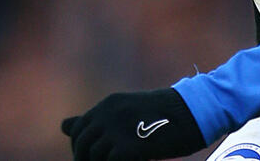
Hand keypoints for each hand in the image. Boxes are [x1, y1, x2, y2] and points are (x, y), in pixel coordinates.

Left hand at [61, 88, 205, 159]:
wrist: (196, 112)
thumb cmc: (166, 114)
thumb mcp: (128, 111)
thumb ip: (96, 120)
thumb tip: (63, 125)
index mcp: (107, 105)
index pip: (77, 131)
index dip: (82, 149)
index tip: (94, 157)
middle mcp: (107, 115)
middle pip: (82, 148)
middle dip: (88, 159)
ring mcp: (116, 131)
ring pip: (94, 158)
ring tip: (127, 158)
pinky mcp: (127, 149)